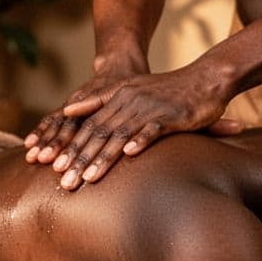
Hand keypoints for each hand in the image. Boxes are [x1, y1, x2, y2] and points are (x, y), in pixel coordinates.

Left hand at [28, 64, 240, 189]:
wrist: (207, 78)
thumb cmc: (169, 91)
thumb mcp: (131, 90)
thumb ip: (100, 100)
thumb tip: (68, 110)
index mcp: (119, 96)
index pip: (89, 125)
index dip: (71, 146)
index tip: (54, 167)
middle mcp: (130, 100)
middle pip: (99, 132)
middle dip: (80, 158)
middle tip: (64, 182)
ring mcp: (150, 107)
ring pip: (120, 134)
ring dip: (103, 157)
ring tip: (88, 178)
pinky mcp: (172, 114)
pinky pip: (153, 128)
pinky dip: (141, 140)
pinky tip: (130, 154)